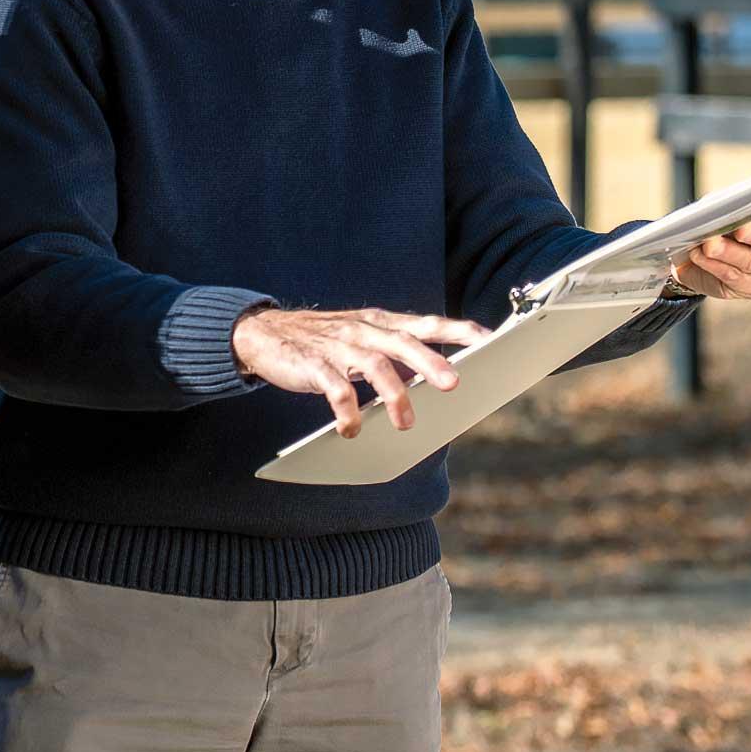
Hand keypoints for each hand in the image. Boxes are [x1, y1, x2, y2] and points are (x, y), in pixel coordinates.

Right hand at [231, 306, 490, 438]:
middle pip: (402, 342)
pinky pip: (335, 388)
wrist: (262, 334)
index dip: (457, 328)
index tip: (488, 338)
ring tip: (405, 422)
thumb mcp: (360, 339)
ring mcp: (337, 346)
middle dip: (430, 362)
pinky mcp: (312, 364)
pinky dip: (347, 411)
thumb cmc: (322, 341)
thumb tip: (436, 379)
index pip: (424, 322)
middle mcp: (361, 330)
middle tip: (454, 384)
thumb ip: (393, 353)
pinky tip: (351, 430)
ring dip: (392, 395)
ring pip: (372, 365)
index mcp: (378, 323)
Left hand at [671, 201, 750, 300]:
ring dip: (730, 253)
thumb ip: (738, 203)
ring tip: (710, 244)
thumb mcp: (731, 206)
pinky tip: (700, 256)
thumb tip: (730, 204)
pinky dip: (715, 265)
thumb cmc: (725, 220)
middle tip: (741, 230)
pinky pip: (734, 278)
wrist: (701, 251)